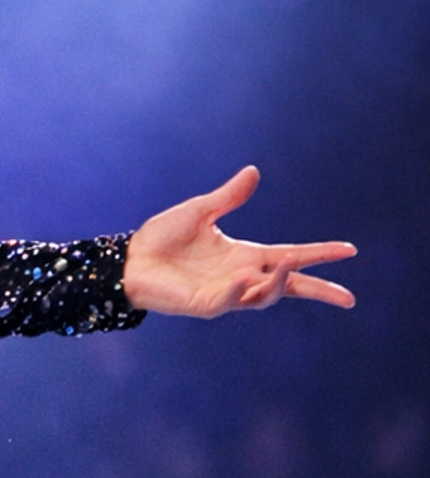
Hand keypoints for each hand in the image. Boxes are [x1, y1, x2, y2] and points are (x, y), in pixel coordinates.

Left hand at [123, 166, 355, 318]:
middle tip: (348, 298)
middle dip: (318, 291)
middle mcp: (241, 277)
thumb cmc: (162, 239)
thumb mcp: (200, 211)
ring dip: (278, 282)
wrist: (129, 260)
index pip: (291, 257)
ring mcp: (224, 294)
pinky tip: (245, 277)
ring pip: (264, 296)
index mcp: (245, 256)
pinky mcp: (204, 305)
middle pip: (289, 287)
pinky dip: (239, 290)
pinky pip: (228, 301)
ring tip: (289, 262)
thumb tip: (254, 172)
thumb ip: (229, 197)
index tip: (349, 250)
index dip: (319, 254)